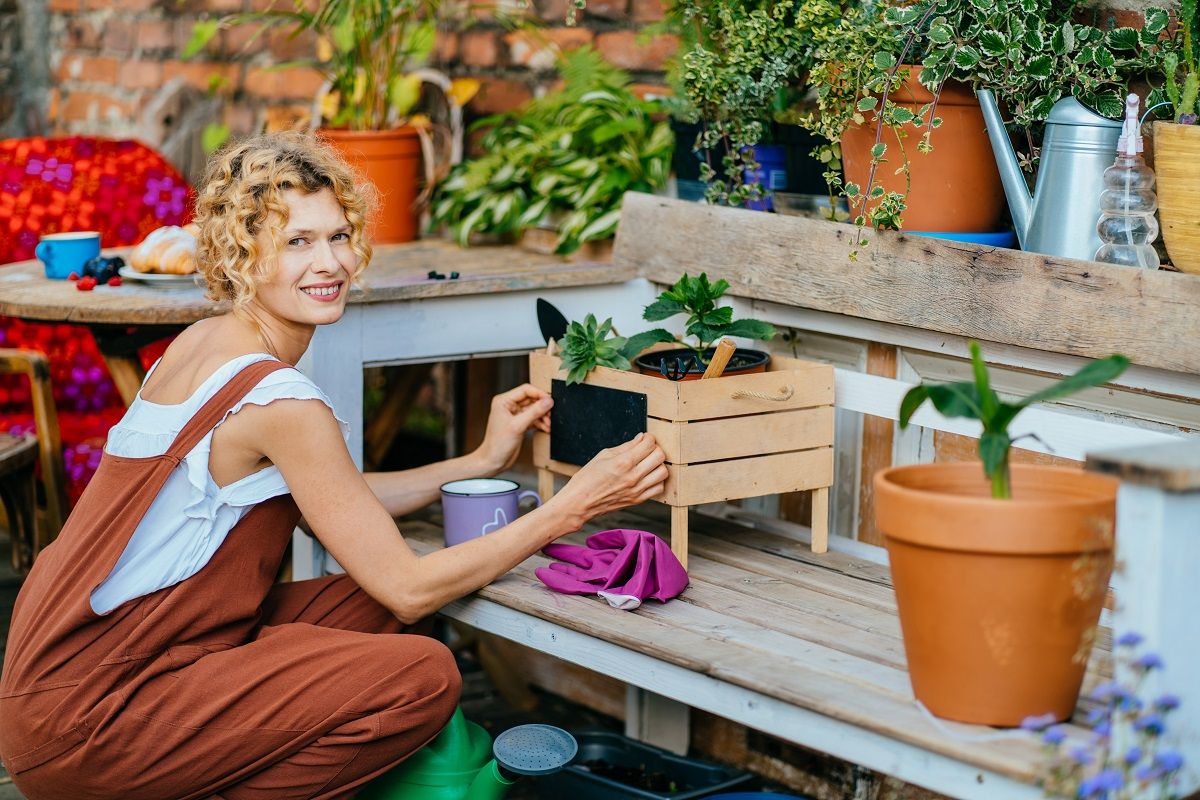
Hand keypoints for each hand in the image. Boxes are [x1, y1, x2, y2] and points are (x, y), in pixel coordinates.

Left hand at [474, 384, 552, 473]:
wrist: (493, 461)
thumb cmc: (498, 444)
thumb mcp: (517, 426)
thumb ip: (534, 412)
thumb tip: (548, 401)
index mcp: (503, 401)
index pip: (525, 390)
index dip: (539, 394)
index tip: (550, 401)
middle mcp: (508, 406)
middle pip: (531, 400)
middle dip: (542, 408)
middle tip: (551, 415)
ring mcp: (514, 415)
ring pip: (534, 410)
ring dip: (543, 417)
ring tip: (549, 424)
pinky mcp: (519, 424)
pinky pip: (533, 419)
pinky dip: (541, 423)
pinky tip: (546, 428)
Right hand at [550, 433, 667, 529]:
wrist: (579, 502)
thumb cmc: (587, 478)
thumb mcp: (603, 455)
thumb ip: (626, 446)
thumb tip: (641, 438)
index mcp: (622, 462)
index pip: (649, 444)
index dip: (648, 438)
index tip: (644, 439)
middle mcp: (632, 476)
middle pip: (660, 456)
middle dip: (655, 449)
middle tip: (647, 450)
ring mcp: (637, 490)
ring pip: (663, 472)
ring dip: (658, 464)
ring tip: (648, 463)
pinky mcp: (637, 500)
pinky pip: (659, 488)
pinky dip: (657, 480)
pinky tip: (648, 476)